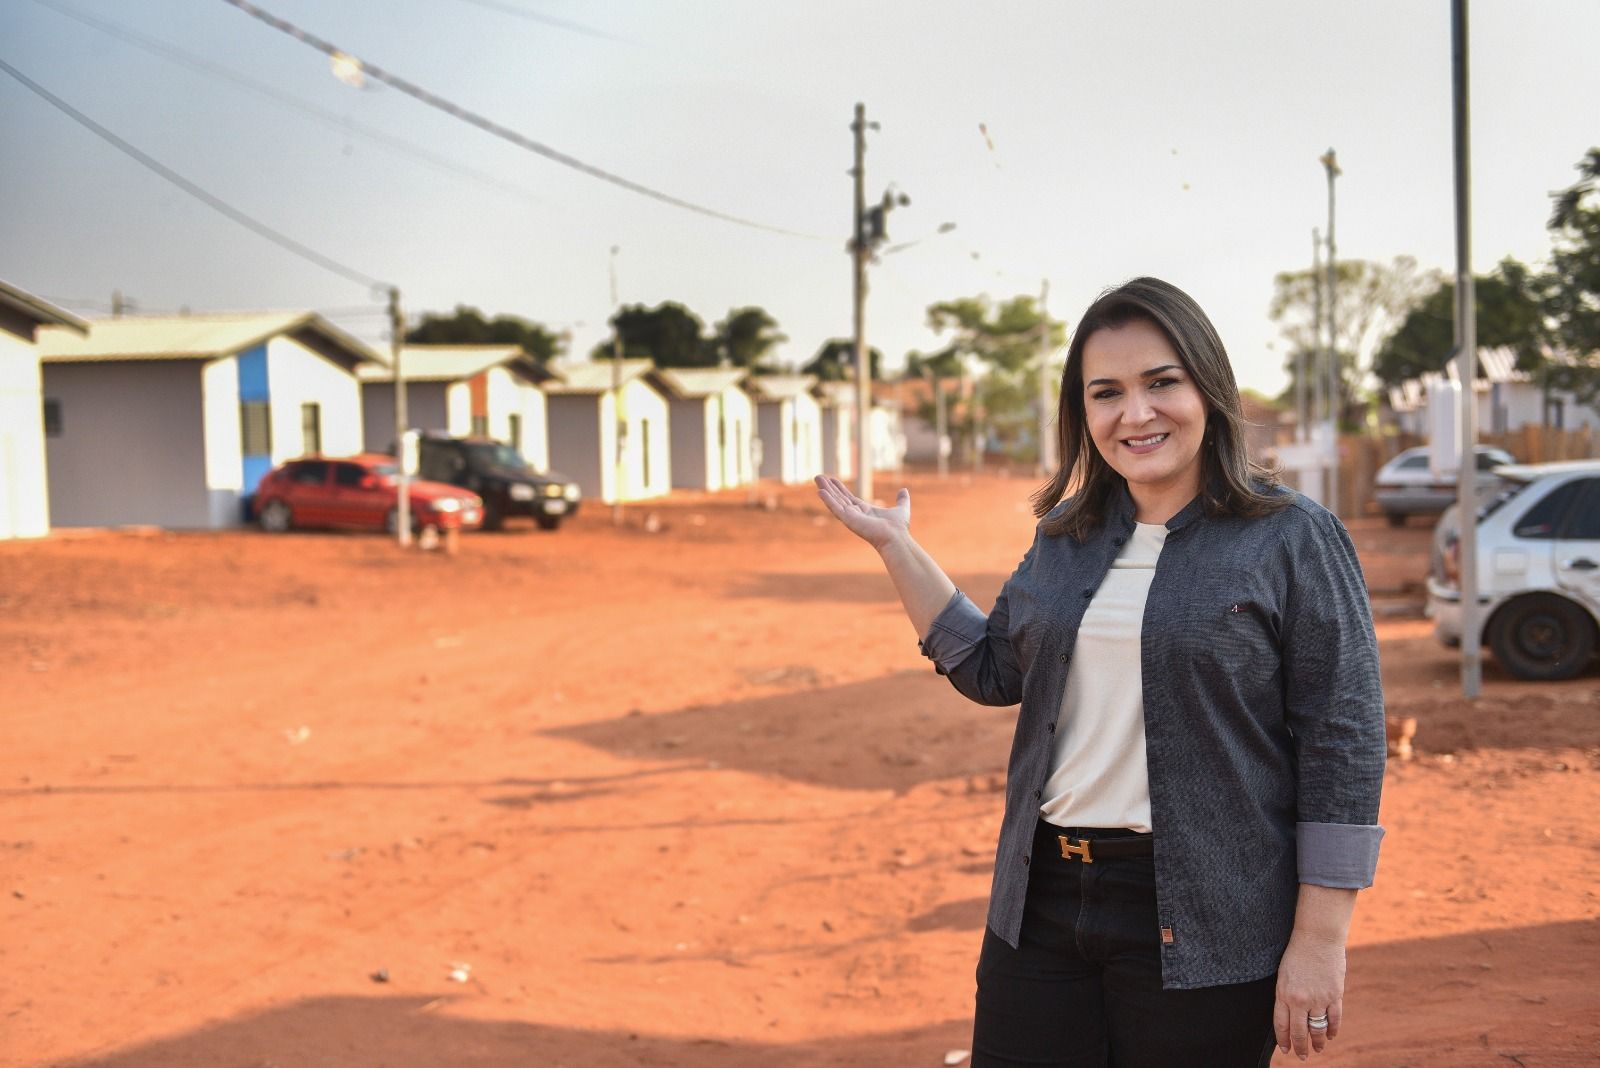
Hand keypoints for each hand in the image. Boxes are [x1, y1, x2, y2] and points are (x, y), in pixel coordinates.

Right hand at [813, 475, 909, 550]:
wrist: (896, 537)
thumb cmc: (898, 528)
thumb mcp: (901, 508)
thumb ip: (902, 499)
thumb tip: (904, 490)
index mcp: (864, 511)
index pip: (848, 498)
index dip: (840, 488)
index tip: (832, 480)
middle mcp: (855, 514)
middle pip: (838, 498)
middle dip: (829, 487)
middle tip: (818, 477)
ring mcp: (851, 517)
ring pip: (835, 501)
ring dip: (826, 490)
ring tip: (817, 479)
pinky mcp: (849, 520)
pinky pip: (836, 508)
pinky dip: (828, 500)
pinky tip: (820, 492)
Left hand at [1273, 933, 1345, 1059]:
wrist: (1317, 937)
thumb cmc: (1297, 953)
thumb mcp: (1283, 974)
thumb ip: (1286, 994)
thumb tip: (1289, 1014)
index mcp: (1283, 993)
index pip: (1281, 1024)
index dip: (1284, 1039)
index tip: (1285, 1050)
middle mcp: (1300, 1000)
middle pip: (1299, 1032)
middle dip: (1300, 1047)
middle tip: (1301, 1057)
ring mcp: (1319, 999)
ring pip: (1318, 1029)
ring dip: (1317, 1042)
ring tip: (1317, 1049)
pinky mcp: (1334, 995)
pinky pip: (1334, 1019)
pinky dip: (1332, 1030)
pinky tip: (1330, 1035)